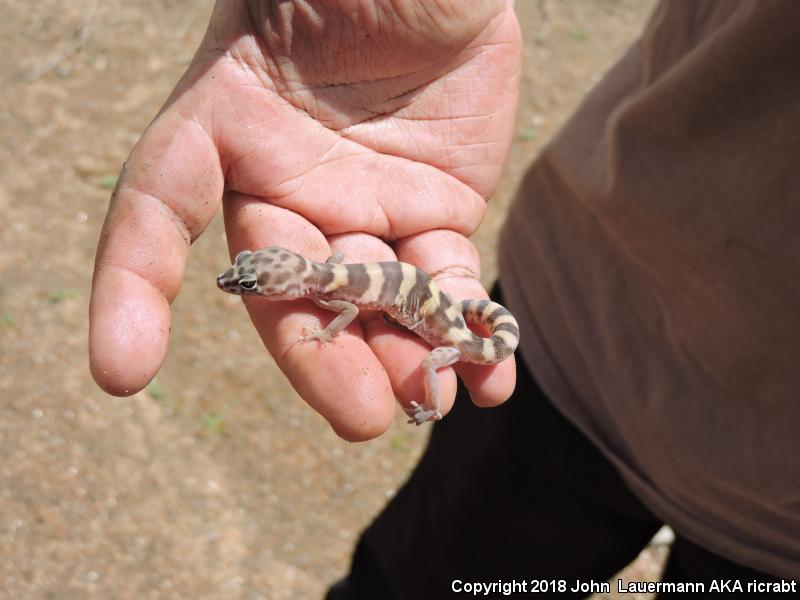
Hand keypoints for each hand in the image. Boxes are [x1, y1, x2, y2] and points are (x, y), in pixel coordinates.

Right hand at [90, 0, 521, 439]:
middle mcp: (290, 182)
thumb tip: (276, 103)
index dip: (134, 286)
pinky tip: (490, 381)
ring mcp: (366, 204)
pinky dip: (466, 332)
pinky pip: (444, 284)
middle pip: (288, 287)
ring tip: (434, 400)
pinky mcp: (436, 212)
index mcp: (229, 122)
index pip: (159, 209)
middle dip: (320, 357)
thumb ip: (282, 30)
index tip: (125, 371)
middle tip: (364, 418)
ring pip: (371, 302)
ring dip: (400, 360)